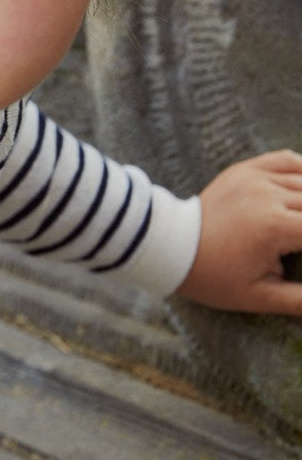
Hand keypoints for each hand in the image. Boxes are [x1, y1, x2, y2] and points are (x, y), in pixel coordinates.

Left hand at [175, 150, 301, 312]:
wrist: (170, 248)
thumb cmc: (213, 277)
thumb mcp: (258, 296)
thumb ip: (300, 299)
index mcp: (275, 227)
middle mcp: (269, 195)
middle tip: (301, 242)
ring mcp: (257, 178)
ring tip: (299, 228)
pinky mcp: (246, 169)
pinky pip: (286, 160)